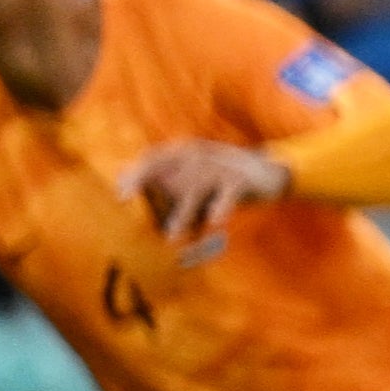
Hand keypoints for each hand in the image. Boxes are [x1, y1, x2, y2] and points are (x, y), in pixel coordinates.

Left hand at [121, 138, 292, 259]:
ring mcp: (220, 166)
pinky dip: (221, 207)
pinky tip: (215, 222)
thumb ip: (167, 186)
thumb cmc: (221, 181)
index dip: (134, 174)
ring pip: (194, 187)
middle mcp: (198, 155)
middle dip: (144, 179)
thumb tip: (130, 194)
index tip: (119, 194)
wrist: (270, 172)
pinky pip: (228, 194)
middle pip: (165, 166)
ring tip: (172, 237)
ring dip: (182, 213)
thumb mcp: (193, 179)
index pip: (151, 158)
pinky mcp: (241, 180)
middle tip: (126, 198)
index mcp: (183, 153)